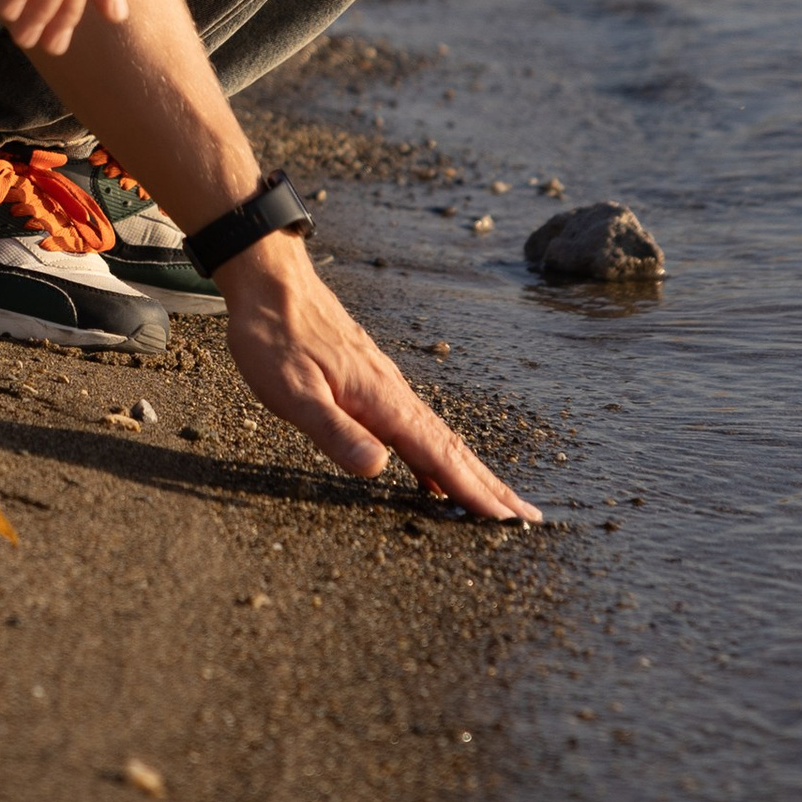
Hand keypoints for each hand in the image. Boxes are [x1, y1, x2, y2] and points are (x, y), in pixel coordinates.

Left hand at [220, 234, 542, 522]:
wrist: (273, 282)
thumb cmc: (275, 337)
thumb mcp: (292, 391)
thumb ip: (335, 431)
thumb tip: (380, 468)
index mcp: (381, 401)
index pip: (437, 455)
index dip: (470, 490)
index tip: (506, 519)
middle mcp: (395, 394)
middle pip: (452, 447)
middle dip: (491, 485)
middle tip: (529, 517)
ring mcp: (388, 386)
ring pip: (439, 437)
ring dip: (471, 471)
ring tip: (497, 502)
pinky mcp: (374, 382)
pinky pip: (419, 426)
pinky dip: (437, 454)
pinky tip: (432, 473)